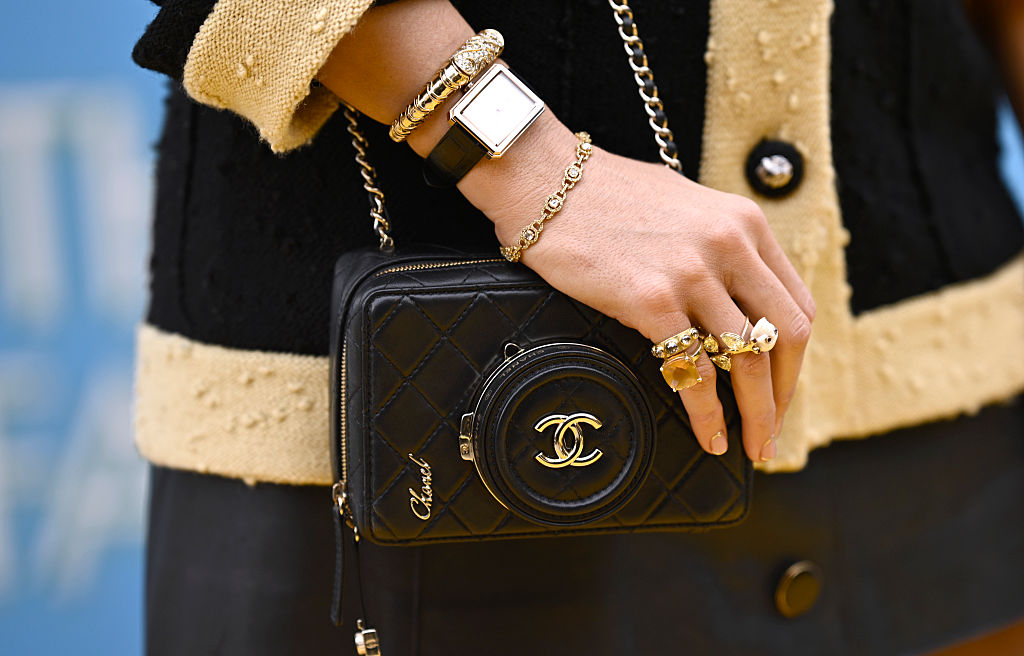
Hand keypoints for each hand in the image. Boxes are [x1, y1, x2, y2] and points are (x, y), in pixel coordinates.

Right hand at [483, 141, 815, 462]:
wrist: (546, 181)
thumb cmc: (605, 197)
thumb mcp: (685, 210)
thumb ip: (719, 251)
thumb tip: (733, 306)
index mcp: (744, 223)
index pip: (796, 304)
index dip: (795, 359)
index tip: (781, 389)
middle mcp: (730, 244)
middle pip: (787, 336)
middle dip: (783, 395)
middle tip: (771, 432)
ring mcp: (693, 272)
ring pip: (749, 360)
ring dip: (756, 414)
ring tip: (748, 446)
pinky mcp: (652, 298)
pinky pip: (695, 370)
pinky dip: (707, 412)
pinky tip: (707, 434)